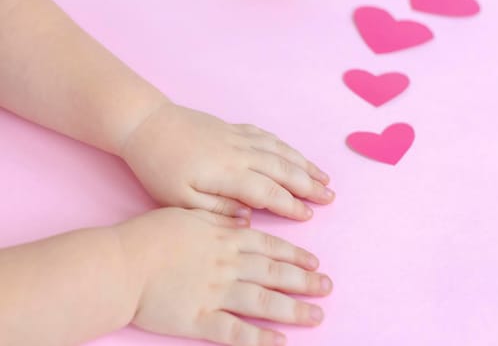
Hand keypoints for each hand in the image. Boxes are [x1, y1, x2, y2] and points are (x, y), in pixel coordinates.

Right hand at [114, 207, 332, 345]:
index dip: (295, 255)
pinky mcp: (200, 320)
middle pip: (275, 274)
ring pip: (264, 302)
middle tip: (327, 287)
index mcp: (225, 239)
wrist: (122, 262)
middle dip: (305, 281)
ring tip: (316, 315)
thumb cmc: (151, 235)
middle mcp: (228, 266)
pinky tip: (280, 343)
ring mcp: (216, 293)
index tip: (314, 261)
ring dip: (293, 309)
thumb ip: (219, 216)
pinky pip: (235, 332)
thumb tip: (244, 221)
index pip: (270, 247)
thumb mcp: (188, 213)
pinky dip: (259, 339)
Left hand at [120, 103, 334, 221]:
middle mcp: (241, 153)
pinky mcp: (233, 127)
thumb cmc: (159, 167)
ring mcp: (238, 137)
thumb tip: (248, 218)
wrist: (145, 124)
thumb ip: (217, 210)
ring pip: (280, 151)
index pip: (269, 192)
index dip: (292, 205)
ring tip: (323, 176)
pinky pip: (267, 136)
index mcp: (228, 173)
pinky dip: (285, 146)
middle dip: (309, 184)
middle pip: (283, 169)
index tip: (310, 215)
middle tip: (330, 196)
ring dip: (304, 164)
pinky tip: (293, 153)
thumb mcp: (179, 199)